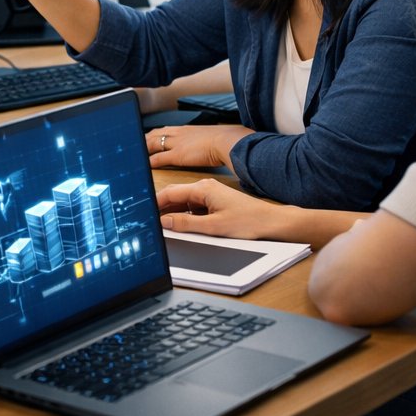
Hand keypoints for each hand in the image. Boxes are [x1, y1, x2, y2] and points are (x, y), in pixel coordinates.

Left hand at [145, 124, 247, 168]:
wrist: (228, 141)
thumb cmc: (226, 140)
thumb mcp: (212, 137)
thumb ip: (205, 140)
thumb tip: (208, 144)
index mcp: (187, 129)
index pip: (165, 129)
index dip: (154, 133)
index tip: (148, 136)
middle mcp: (179, 134)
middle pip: (155, 135)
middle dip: (144, 139)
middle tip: (135, 144)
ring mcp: (177, 144)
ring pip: (153, 144)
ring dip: (143, 149)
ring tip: (135, 155)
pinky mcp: (177, 155)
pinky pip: (159, 158)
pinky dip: (150, 162)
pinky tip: (145, 165)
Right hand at [155, 179, 288, 239]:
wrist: (272, 223)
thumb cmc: (249, 222)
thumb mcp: (213, 227)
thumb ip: (186, 224)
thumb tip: (165, 222)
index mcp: (203, 188)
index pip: (170, 192)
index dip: (155, 202)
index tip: (143, 210)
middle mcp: (205, 188)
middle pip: (175, 196)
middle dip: (160, 207)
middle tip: (147, 219)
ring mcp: (210, 195)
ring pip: (183, 202)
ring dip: (172, 212)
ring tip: (160, 224)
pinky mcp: (215, 203)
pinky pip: (193, 207)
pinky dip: (183, 215)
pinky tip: (179, 224)